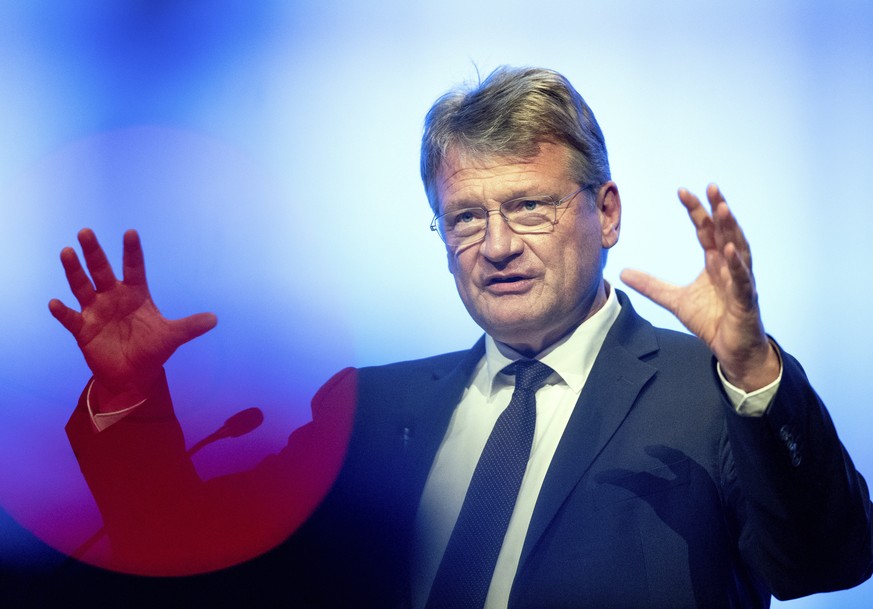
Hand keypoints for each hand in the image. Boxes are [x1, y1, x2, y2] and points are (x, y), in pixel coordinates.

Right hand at [49, 229, 216, 409]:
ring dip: (74, 271)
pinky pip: (70, 318)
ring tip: (67, 252)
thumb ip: (190, 327)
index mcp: (136, 294)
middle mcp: (113, 297)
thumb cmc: (152, 350)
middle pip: (101, 270)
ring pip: (82, 286)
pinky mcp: (82, 329)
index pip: (134, 267)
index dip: (132, 251)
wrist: (132, 375)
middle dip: (94, 252)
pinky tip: (56, 303)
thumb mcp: (172, 337)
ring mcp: (95, 311)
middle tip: (86, 232)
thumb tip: (215, 319)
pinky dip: (62, 311)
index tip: (131, 232)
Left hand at [620, 184, 778, 390]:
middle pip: (724, 231)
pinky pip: (742, 279)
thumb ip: (651, 286)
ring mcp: (741, 280)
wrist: (730, 349)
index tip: (682, 191)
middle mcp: (730, 265)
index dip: (695, 211)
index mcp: (714, 262)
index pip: (705, 230)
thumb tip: (622, 272)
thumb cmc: (710, 320)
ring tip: (723, 208)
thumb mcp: (674, 300)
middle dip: (717, 209)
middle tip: (710, 187)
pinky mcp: (746, 299)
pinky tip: (729, 250)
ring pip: (738, 248)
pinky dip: (737, 265)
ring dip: (731, 228)